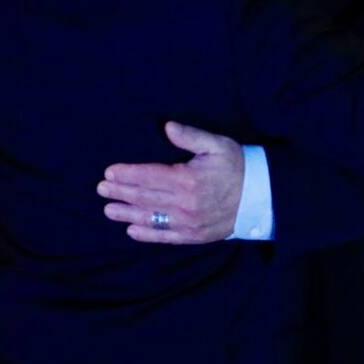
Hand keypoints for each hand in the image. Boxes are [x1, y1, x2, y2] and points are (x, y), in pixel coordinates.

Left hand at [97, 122, 243, 244]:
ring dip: (127, 214)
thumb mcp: (217, 145)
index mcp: (187, 179)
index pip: (148, 176)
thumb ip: (191, 136)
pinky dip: (147, 235)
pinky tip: (132, 231)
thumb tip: (167, 127)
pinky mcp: (194, 236)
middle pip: (145, 197)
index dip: (127, 174)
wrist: (261, 196)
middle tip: (101, 189)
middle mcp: (185, 204)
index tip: (109, 172)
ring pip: (151, 218)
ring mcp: (188, 223)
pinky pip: (165, 236)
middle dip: (121, 192)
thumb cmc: (237, 166)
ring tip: (108, 210)